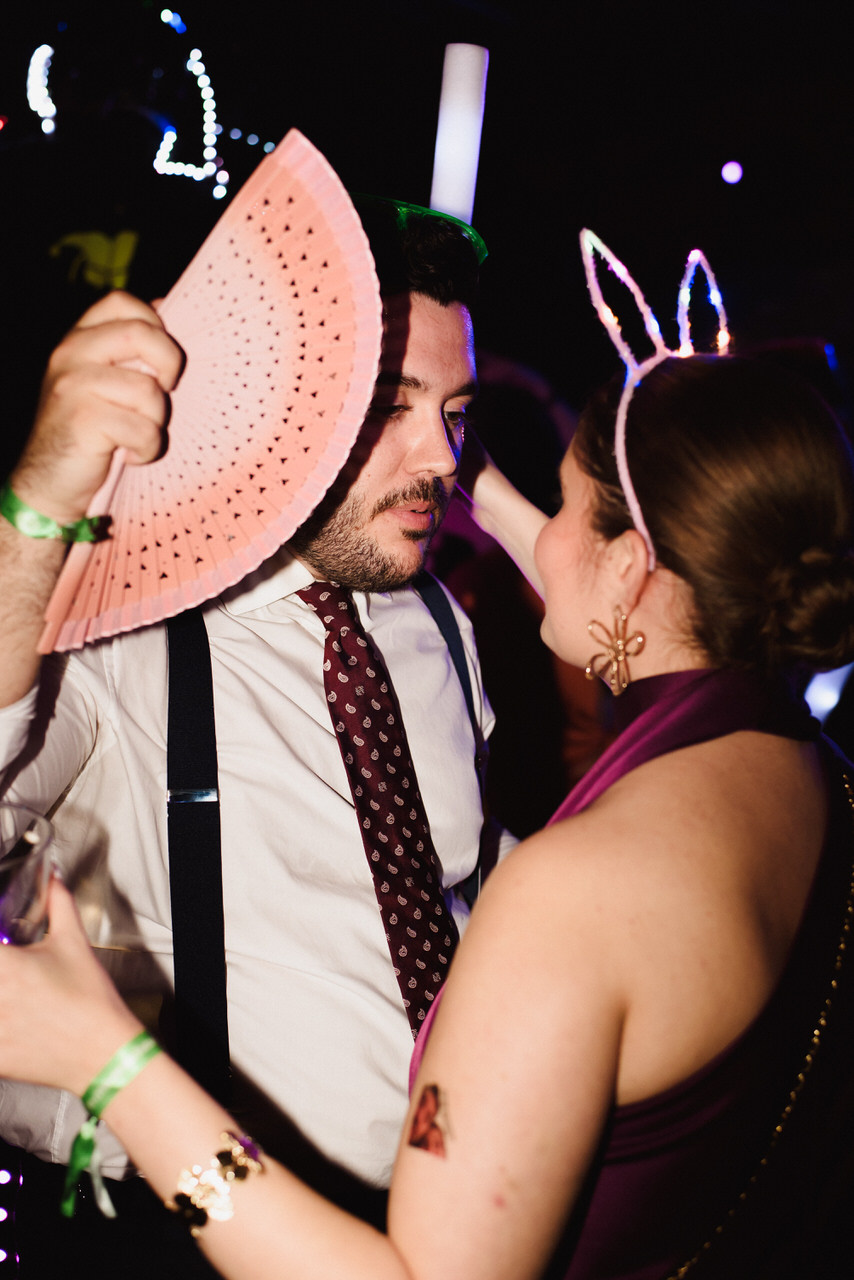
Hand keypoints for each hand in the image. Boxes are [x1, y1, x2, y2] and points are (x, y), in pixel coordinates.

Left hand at [0, 877, 142, 1097]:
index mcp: (5, 965)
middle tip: (13, 976)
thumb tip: (52, 882)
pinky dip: (1, 1028)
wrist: (103, 1051)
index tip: (4, 945)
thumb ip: (58, 904)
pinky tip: (15, 1022)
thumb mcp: (74, 943)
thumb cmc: (90, 1003)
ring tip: (14, 997)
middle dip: (1, 973)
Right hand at [10, 292, 183, 524]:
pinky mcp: (83, 419)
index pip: (121, 302)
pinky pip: (143, 428)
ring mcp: (74, 385)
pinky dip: (147, 449)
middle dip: (170, 364)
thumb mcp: (103, 382)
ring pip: (149, 390)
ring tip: (138, 435)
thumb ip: (126, 348)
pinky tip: (131, 455)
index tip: (160, 359)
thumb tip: (163, 303)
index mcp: (78, 340)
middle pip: (141, 334)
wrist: (48, 485)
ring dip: (156, 421)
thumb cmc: (88, 434)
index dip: (154, 323)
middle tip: (166, 392)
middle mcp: (70, 354)